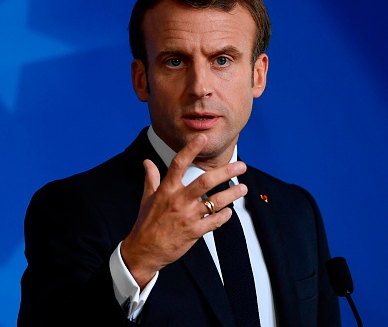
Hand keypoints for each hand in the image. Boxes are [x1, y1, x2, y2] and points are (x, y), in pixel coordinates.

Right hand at [120, 134, 246, 287]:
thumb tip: (147, 162)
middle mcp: (179, 200)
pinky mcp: (194, 232)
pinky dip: (224, 216)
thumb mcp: (147, 198)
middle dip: (226, 172)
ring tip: (243, 188)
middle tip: (241, 165)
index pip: (179, 164)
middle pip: (206, 181)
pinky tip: (230, 211)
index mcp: (167, 189)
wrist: (144, 250)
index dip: (191, 149)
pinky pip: (214, 222)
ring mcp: (188, 217)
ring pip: (215, 202)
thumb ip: (151, 178)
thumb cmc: (146, 223)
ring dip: (232, 194)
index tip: (202, 138)